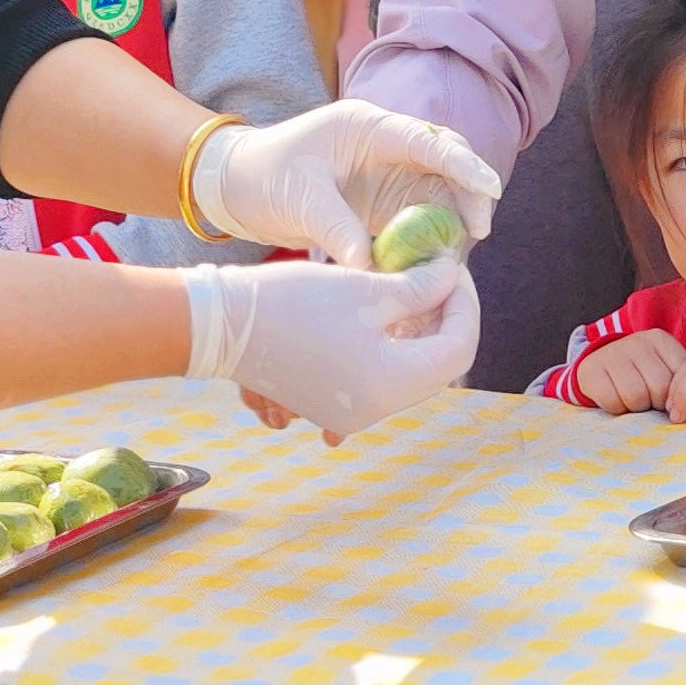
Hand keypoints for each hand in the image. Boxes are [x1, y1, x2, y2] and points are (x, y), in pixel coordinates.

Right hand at [181, 255, 475, 439]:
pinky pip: (382, 380)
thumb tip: (451, 278)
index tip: (453, 270)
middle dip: (445, 318)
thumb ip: (420, 287)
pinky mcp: (334, 407)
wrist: (220, 327)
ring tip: (409, 290)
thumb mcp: (365, 287)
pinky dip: (392, 349)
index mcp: (391, 383)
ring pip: (411, 373)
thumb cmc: (292, 302)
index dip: (465, 305)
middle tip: (436, 277)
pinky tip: (382, 317)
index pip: (459, 348)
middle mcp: (377, 410)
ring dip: (419, 333)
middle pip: (438, 366)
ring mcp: (353, 414)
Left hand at [193, 100, 502, 263]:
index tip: (488, 189)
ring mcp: (389, 173)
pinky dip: (431, 239)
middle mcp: (388, 146)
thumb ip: (335, 227)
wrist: (239, 187)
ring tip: (456, 256)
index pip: (429, 141)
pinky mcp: (385, 202)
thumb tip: (369, 265)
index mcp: (369, 127)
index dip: (464, 164)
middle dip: (469, 193)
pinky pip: (421, 218)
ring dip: (453, 220)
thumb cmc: (264, 176)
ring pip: (440, 192)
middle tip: (478, 231)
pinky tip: (435, 264)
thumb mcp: (298, 199)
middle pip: (447, 163)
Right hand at [571, 328, 685, 413]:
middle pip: (659, 389)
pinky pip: (612, 402)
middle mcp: (635, 341)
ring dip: (636, 408)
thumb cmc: (640, 373)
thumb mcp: (665, 368)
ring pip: (636, 397)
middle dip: (655, 404)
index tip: (667, 399)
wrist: (599, 368)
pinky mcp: (591, 370)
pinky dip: (616, 408)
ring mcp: (611, 353)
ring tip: (632, 400)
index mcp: (659, 340)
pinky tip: (615, 399)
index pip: (679, 378)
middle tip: (648, 401)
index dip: (674, 396)